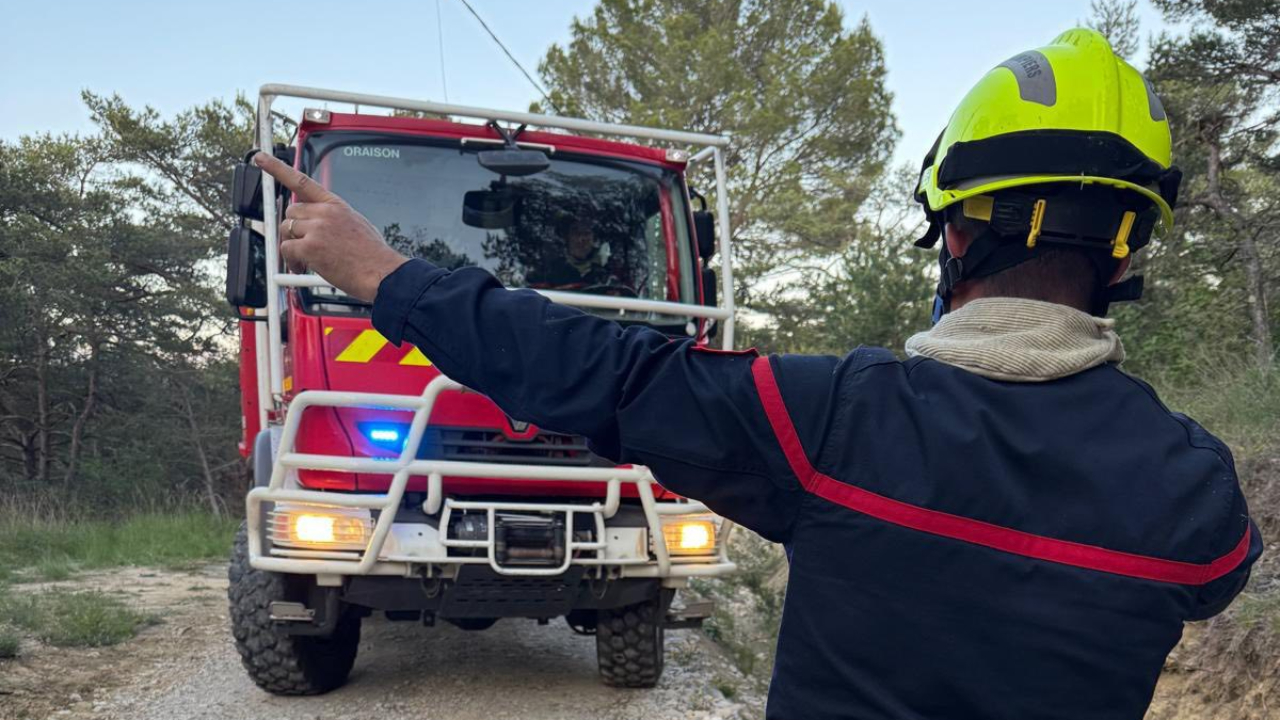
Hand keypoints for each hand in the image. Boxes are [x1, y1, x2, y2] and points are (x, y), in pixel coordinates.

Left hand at [254, 152, 407, 302]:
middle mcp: (325, 213)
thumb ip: (333, 218)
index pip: (302, 181)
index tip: (261, 158)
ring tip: (306, 260)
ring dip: (292, 246)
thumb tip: (316, 225)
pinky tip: (304, 267)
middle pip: (291, 212)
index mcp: (336, 205)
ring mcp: (317, 229)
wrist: (382, 273)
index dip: (277, 168)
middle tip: (302, 244)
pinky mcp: (310, 247)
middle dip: (293, 229)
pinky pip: (287, 249)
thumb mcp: (356, 224)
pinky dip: (291, 261)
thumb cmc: (373, 255)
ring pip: (287, 230)